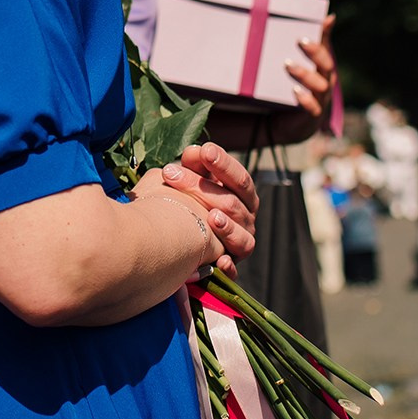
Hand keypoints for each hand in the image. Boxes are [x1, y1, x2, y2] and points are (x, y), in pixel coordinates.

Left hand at [137, 143, 258, 274]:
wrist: (184, 239)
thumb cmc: (191, 202)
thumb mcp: (193, 180)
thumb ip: (195, 165)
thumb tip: (194, 150)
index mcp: (242, 195)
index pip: (239, 178)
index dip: (224, 164)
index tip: (205, 151)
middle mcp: (246, 218)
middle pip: (233, 202)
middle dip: (203, 188)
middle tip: (171, 174)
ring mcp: (241, 242)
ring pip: (241, 234)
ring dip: (227, 227)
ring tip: (212, 217)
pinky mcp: (230, 265)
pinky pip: (234, 268)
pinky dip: (228, 265)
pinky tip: (219, 260)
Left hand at [287, 15, 337, 120]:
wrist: (282, 124)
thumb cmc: (290, 89)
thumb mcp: (294, 66)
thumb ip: (299, 47)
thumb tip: (322, 18)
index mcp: (321, 68)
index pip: (325, 49)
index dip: (324, 35)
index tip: (321, 21)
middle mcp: (325, 82)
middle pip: (327, 65)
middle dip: (315, 52)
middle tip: (299, 41)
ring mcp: (320, 100)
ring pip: (321, 85)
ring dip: (305, 74)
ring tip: (288, 65)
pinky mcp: (312, 117)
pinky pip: (313, 108)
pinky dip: (306, 99)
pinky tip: (295, 91)